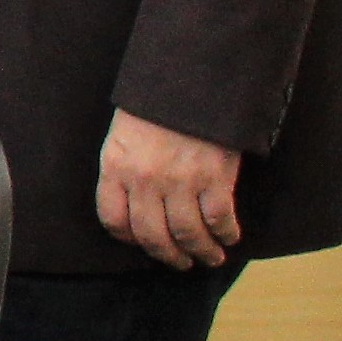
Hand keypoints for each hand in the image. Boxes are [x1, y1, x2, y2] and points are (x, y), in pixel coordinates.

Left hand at [95, 110, 246, 270]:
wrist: (192, 78)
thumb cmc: (156, 103)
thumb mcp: (124, 132)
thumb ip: (124, 166)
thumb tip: (132, 199)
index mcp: (116, 166)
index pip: (113, 219)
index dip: (128, 238)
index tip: (140, 243)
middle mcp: (145, 180)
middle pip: (152, 235)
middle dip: (167, 255)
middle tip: (180, 262)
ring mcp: (180, 181)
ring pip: (187, 234)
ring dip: (200, 252)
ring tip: (209, 257)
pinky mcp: (214, 178)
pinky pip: (218, 219)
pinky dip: (225, 234)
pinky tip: (229, 237)